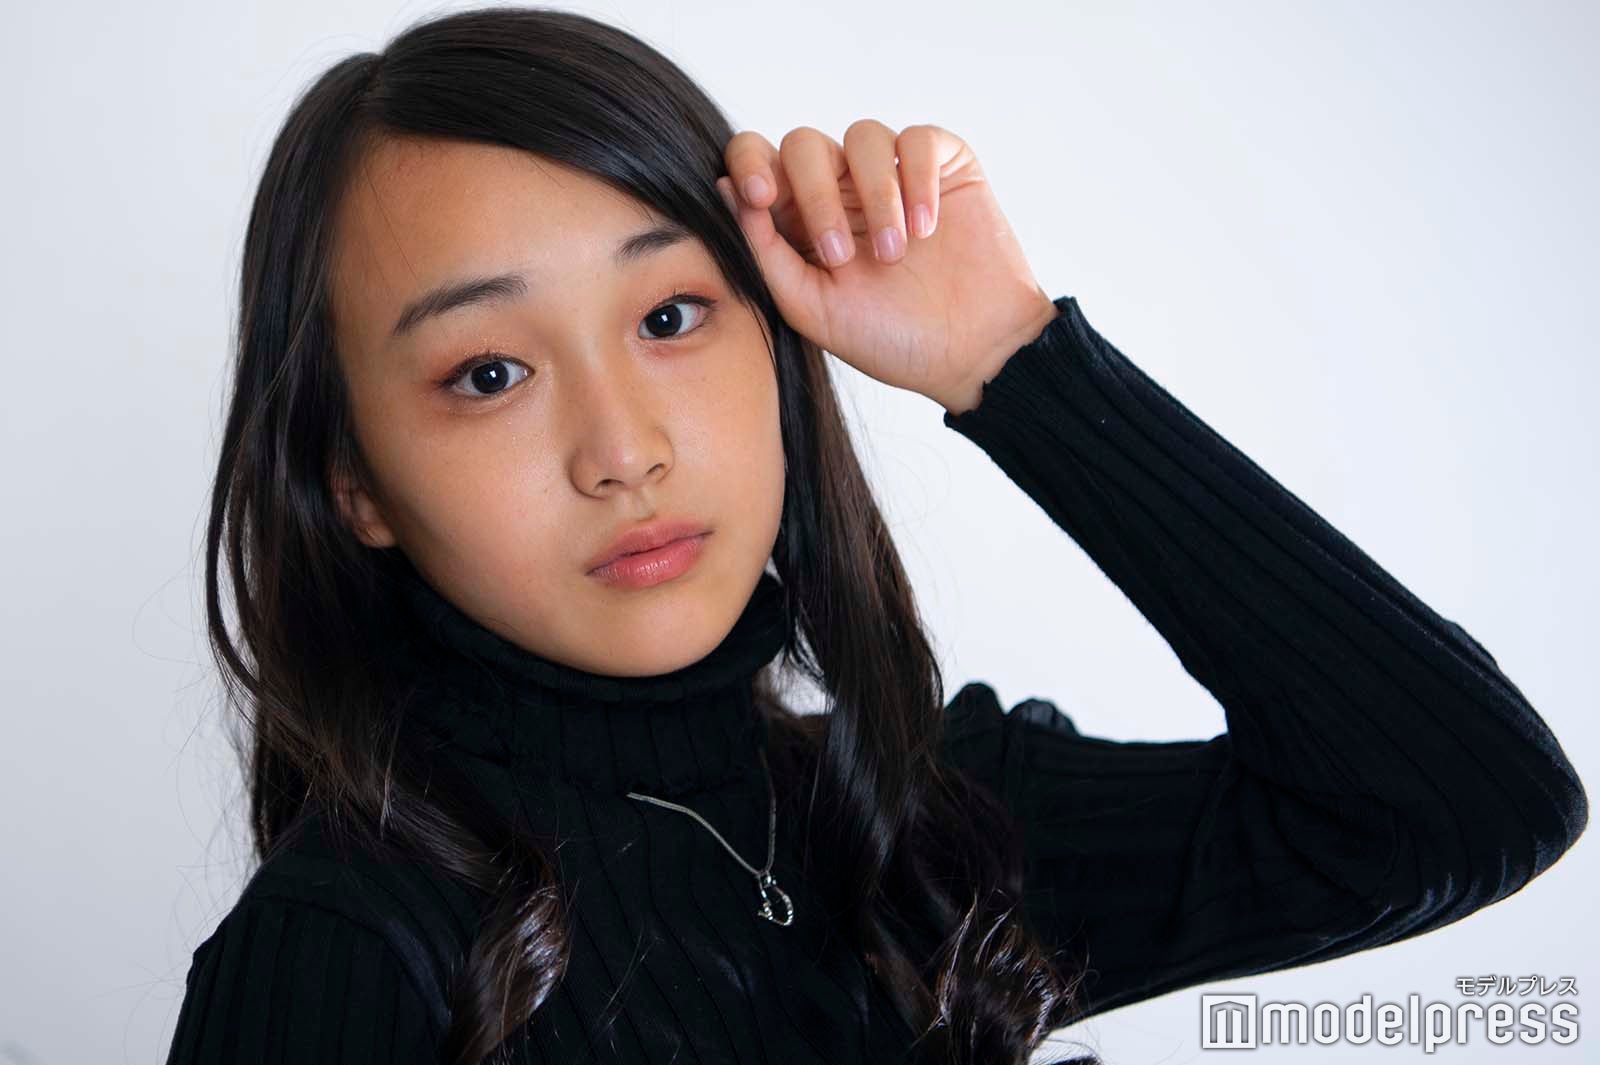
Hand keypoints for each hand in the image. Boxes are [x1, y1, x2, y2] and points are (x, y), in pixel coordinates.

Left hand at [716, 121, 1060, 413]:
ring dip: (874, 197)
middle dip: (814, 193)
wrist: (973, 353)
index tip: (760, 196)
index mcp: (801, 220)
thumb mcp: (812, 308)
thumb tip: (726, 192)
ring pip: (862, 136)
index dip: (750, 164)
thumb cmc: (891, 340)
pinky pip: (918, 139)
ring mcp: (893, 174)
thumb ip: (766, 253)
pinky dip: (917, 179)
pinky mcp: (944, 165)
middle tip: (841, 255)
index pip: (759, 162)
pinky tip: (927, 229)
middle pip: (803, 144)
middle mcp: (842, 190)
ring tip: (895, 254)